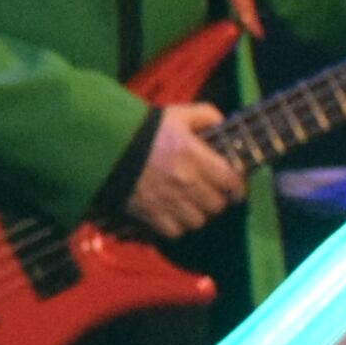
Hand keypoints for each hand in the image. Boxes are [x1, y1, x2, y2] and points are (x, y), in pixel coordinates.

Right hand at [123, 104, 245, 239]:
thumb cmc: (145, 130)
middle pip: (217, 205)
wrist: (107, 147)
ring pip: (198, 221)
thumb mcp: (177, 114)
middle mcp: (186, 182)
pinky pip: (175, 231)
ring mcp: (169, 201)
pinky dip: (177, 225)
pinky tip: (173, 214)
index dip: (238, 186)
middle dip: (217, 199)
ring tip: (191, 205)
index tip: (235, 186)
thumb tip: (222, 122)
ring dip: (197, 214)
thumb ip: (205, 114)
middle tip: (211, 193)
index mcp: (195, 156)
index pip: (232, 181)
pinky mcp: (151, 214)